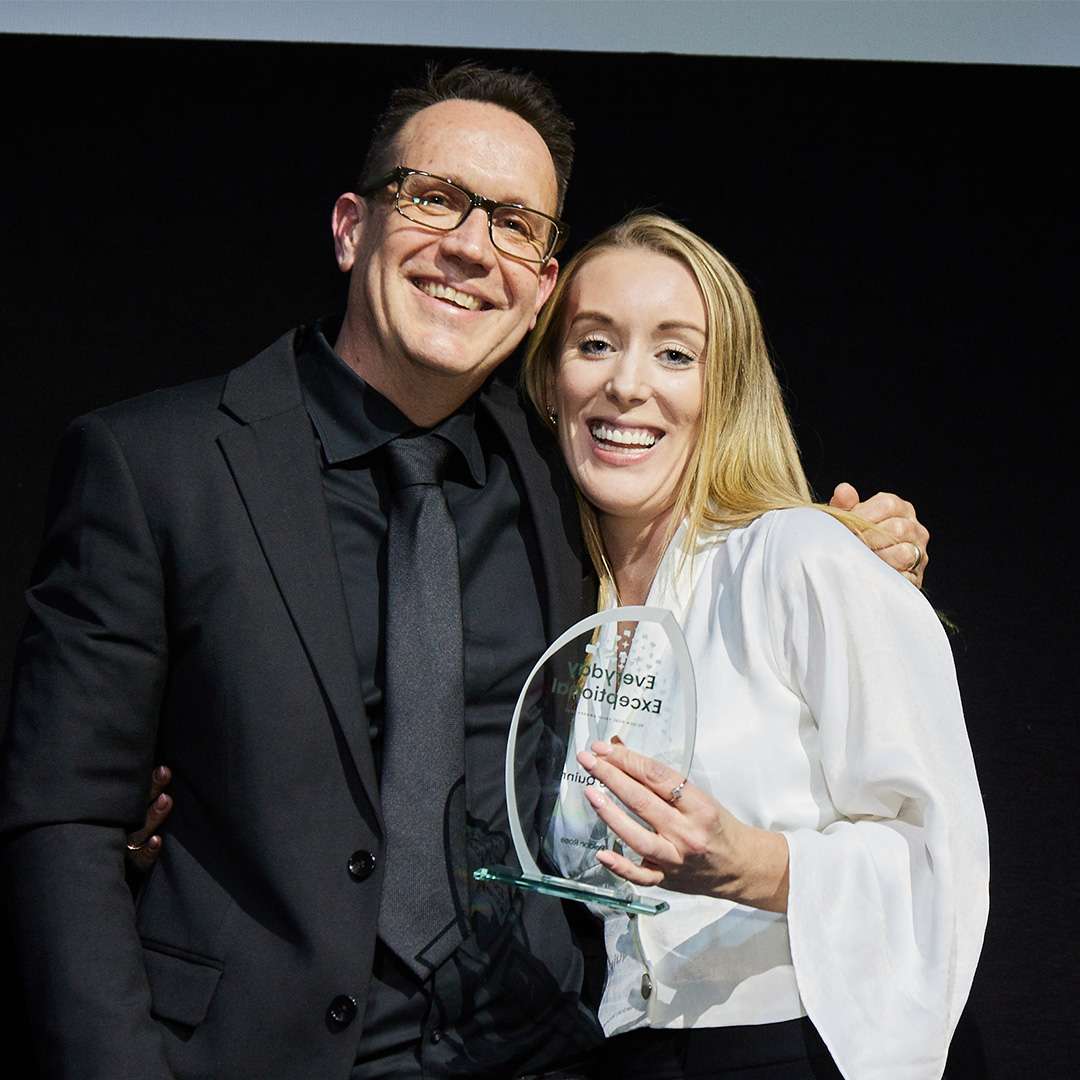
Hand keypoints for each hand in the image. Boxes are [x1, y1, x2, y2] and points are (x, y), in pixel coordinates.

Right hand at [125, 765, 171, 872]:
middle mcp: (121, 827)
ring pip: (140, 830)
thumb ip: (134, 793)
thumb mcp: (125, 810)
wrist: (95, 873)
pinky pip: (142, 860)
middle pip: (137, 806)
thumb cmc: (119, 830)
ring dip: (154, 816)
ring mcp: (125, 847)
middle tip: (164, 773)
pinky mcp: (133, 866)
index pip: (133, 792)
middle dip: (152, 789)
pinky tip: (157, 840)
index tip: (164, 767)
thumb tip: (159, 771)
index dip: (150, 780)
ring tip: (166, 800)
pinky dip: (149, 851)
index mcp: (119, 813)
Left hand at [576, 740, 788, 912]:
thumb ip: (659, 779)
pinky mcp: (666, 879)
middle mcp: (687, 832)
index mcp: (699, 806)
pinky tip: (601, 854)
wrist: (741, 866)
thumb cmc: (717, 827)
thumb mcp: (698, 796)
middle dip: (611, 776)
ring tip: (590, 792)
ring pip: (638, 836)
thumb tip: (621, 751)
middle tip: (588, 760)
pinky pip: (641, 876)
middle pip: (643, 801)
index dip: (628, 760)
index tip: (604, 749)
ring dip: (610, 813)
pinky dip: (620, 866)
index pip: (657, 777)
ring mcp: (676, 859)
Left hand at [830, 483, 928, 587]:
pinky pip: (904, 576)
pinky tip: (871, 573)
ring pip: (904, 553)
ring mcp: (920, 553)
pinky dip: (884, 576)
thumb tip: (843, 489)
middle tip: (852, 545)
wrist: (862, 569)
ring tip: (861, 559)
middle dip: (869, 539)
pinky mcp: (916, 577)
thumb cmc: (856, 537)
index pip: (888, 505)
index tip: (847, 526)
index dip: (863, 516)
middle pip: (896, 528)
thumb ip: (845, 504)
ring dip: (878, 558)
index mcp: (901, 509)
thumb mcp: (847, 519)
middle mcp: (916, 529)